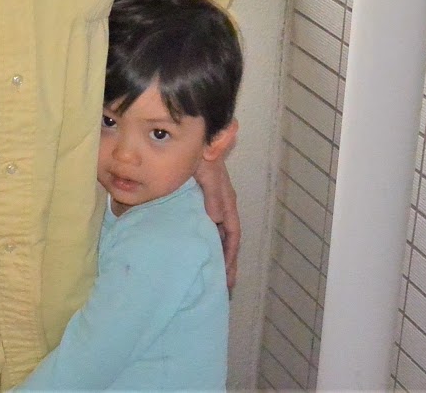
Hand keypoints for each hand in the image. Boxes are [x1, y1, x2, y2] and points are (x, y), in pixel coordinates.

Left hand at [195, 158, 239, 287]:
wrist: (195, 139)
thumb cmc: (202, 154)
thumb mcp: (208, 173)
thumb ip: (213, 194)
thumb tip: (217, 219)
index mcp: (226, 201)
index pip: (232, 234)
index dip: (230, 257)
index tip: (227, 279)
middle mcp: (221, 205)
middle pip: (226, 239)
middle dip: (225, 262)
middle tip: (220, 286)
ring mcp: (210, 203)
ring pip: (216, 234)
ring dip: (215, 253)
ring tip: (209, 274)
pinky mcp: (198, 201)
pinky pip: (204, 225)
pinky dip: (203, 239)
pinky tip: (194, 248)